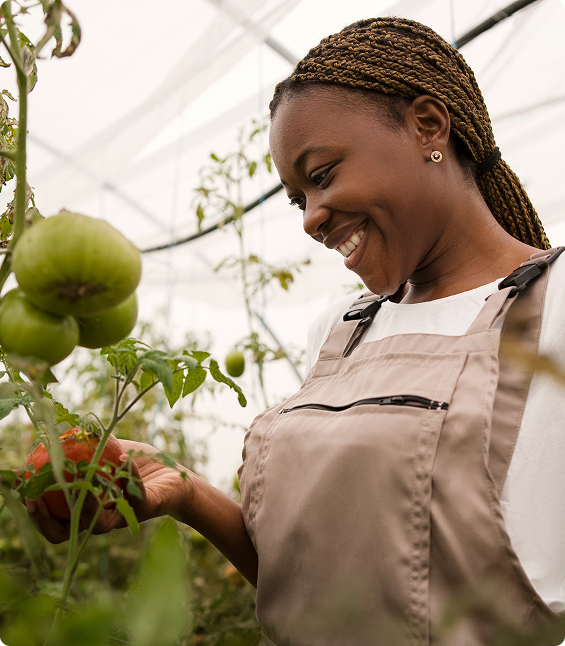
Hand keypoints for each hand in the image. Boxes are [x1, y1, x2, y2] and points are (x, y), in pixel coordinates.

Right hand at [24, 439, 192, 543]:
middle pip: (63, 533)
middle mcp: (99, 520)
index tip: (20, 485)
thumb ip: (88, 448)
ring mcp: (120, 518)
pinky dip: (126, 472)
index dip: (33, 509)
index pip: (52, 519)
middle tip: (34, 497)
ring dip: (84, 498)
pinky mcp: (143, 509)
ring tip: (76, 473)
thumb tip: (58, 435)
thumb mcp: (110, 452)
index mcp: (87, 509)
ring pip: (94, 521)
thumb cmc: (140, 466)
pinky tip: (122, 456)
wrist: (176, 478)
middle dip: (43, 519)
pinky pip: (131, 493)